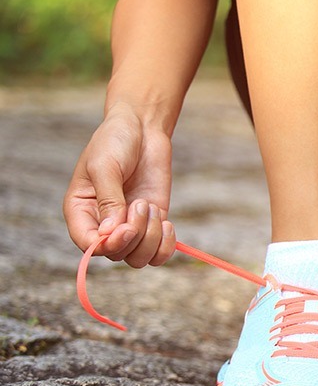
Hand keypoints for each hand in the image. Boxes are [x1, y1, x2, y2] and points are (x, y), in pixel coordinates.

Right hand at [63, 103, 176, 267]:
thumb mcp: (106, 167)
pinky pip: (159, 253)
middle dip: (134, 235)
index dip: (107, 245)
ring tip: (150, 206)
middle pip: (117, 254)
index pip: (88, 246)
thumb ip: (108, 199)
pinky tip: (168, 224)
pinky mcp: (152, 223)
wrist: (142, 128)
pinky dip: (166, 246)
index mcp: (81, 212)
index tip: (126, 229)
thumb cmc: (115, 142)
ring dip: (150, 238)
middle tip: (141, 204)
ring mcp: (130, 225)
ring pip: (138, 258)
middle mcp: (103, 224)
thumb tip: (111, 233)